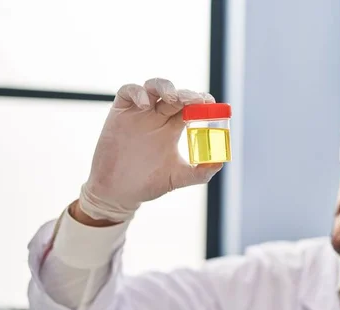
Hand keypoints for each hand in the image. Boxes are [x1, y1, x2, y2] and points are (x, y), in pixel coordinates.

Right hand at [78, 78, 221, 221]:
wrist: (118, 192)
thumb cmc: (148, 183)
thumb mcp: (178, 178)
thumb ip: (200, 172)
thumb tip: (221, 162)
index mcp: (172, 128)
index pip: (190, 107)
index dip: (201, 101)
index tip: (212, 104)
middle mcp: (157, 117)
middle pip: (175, 95)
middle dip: (187, 94)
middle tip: (197, 100)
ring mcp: (139, 113)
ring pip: (153, 87)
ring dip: (165, 87)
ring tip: (174, 98)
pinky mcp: (119, 113)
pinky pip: (128, 92)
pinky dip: (137, 93)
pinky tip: (145, 106)